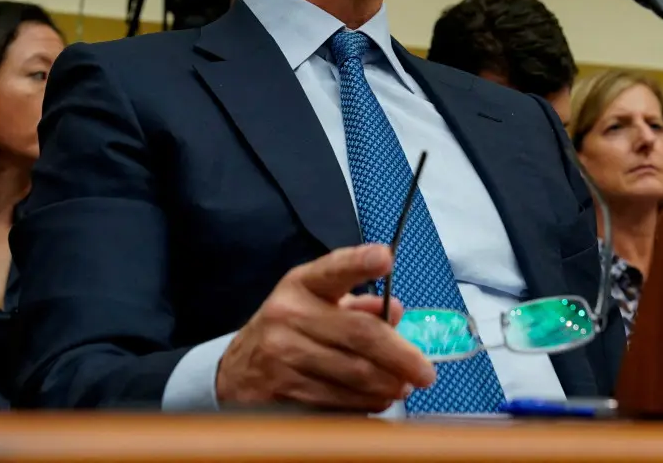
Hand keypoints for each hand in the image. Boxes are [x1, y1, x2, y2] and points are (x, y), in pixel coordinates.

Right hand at [215, 244, 436, 412]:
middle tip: (426, 373)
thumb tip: (395, 312)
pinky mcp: (280, 392)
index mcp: (302, 285)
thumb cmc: (289, 331)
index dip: (360, 263)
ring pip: (353, 375)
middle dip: (401, 356)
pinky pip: (337, 402)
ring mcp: (281, 355)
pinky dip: (364, 406)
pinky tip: (374, 402)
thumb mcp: (317, 305)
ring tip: (400, 388)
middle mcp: (288, 315)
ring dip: (386, 386)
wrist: (236, 372)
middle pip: (360, 335)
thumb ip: (358, 305)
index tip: (385, 258)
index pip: (334, 269)